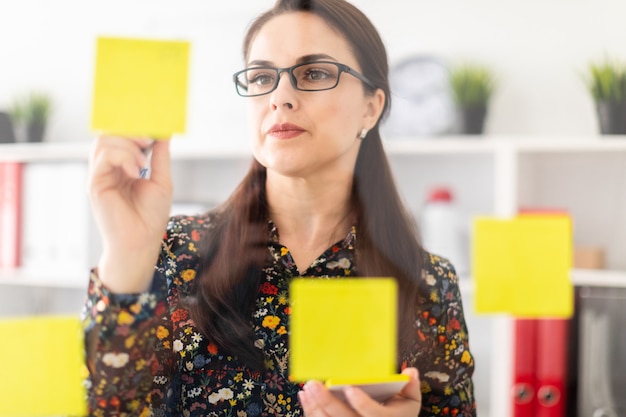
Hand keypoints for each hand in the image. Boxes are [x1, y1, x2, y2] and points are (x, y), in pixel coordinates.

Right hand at [88, 135, 172, 292]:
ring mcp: (100, 175)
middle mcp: (108, 169)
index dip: (132, 127)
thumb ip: (160, 156)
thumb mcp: (161, 180)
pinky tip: (136, 171)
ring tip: (143, 163)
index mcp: (122, 167)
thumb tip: (164, 133)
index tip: (152, 125)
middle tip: (148, 139)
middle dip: (129, 131)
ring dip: (128, 145)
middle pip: (109, 134)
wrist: (142, 241)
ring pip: (104, 141)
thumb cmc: (151, 216)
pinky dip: (123, 157)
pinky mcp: (95, 183)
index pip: (120, 136)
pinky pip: (104, 156)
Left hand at [298, 368, 421, 416]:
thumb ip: (410, 386)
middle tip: (314, 384)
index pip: (374, 415)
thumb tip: (411, 372)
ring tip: (308, 389)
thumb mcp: (409, 403)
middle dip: (327, 403)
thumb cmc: (397, 415)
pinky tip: (305, 397)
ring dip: (315, 407)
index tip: (350, 388)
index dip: (362, 403)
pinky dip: (310, 412)